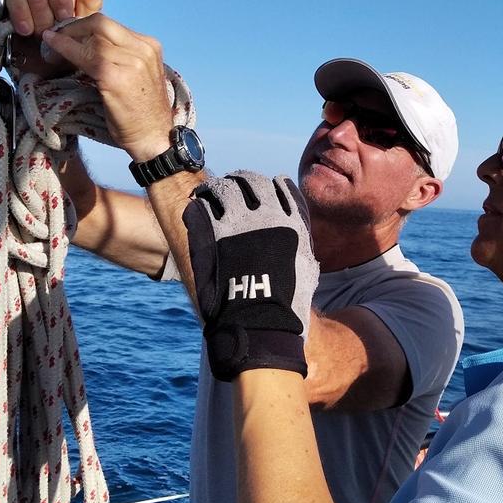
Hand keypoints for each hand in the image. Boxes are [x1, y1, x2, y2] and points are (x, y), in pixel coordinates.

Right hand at [0, 0, 108, 75]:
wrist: (47, 84)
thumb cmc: (66, 58)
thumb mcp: (83, 34)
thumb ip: (89, 6)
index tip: (64, 16)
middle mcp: (35, 0)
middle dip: (41, 11)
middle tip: (45, 31)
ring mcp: (13, 6)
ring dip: (20, 8)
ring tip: (26, 30)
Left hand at [39, 13, 175, 160]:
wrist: (154, 138)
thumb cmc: (142, 113)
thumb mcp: (137, 76)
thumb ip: (121, 56)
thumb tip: (87, 44)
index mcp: (150, 46)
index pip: (111, 24)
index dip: (84, 26)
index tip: (67, 33)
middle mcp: (143, 49)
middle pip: (101, 23)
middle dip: (73, 27)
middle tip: (56, 37)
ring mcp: (131, 62)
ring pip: (91, 37)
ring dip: (66, 39)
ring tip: (52, 49)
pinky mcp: (115, 76)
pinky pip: (84, 56)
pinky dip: (64, 49)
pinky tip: (52, 52)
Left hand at [184, 172, 318, 380]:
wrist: (259, 321)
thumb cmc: (286, 304)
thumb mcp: (307, 270)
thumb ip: (303, 246)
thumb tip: (302, 238)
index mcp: (292, 221)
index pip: (281, 186)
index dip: (271, 185)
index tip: (264, 187)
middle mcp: (266, 214)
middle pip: (251, 181)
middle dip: (241, 180)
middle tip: (231, 185)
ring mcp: (238, 221)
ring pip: (223, 187)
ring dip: (215, 188)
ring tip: (207, 192)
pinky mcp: (212, 233)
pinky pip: (200, 206)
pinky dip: (198, 205)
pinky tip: (195, 209)